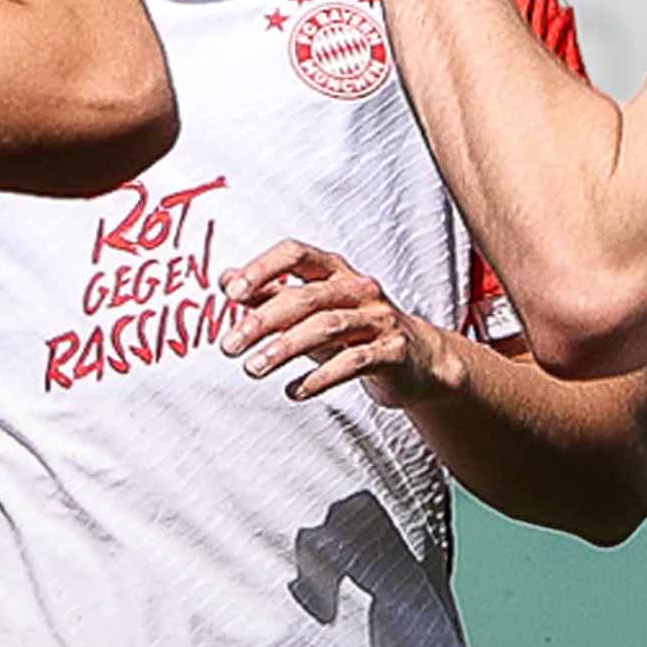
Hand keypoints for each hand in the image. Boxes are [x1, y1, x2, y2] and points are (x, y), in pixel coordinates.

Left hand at [227, 241, 452, 409]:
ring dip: (284, 348)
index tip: (231, 293)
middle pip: (305, 297)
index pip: (296, 254)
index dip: (263, 269)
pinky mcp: (392, 351)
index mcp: (335, 272)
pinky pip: (353, 362)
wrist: (420, 361)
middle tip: (229, 345)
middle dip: (263, 321)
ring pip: (327, 327)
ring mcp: (379, 319)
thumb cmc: (358, 331)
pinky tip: (294, 391)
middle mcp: (358, 288)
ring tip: (253, 368)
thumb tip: (227, 279)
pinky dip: (319, 378)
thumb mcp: (313, 309)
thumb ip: (273, 294)